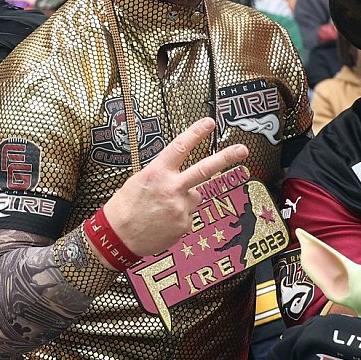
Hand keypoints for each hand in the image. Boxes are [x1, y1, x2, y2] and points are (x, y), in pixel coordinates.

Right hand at [101, 117, 250, 258]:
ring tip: (162, 208)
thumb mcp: (138, 181)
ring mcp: (180, 207)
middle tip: (243, 150)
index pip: (180, 147)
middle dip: (226, 158)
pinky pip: (188, 215)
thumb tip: (178, 177)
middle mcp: (171, 188)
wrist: (118, 236)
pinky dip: (178, 217)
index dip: (196, 133)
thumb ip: (162, 176)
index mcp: (157, 173)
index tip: (209, 123)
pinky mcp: (184, 224)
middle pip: (204, 169)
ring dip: (183, 200)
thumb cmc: (124, 208)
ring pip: (193, 196)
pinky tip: (163, 221)